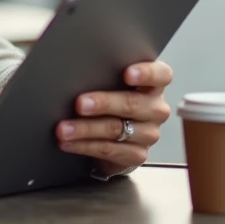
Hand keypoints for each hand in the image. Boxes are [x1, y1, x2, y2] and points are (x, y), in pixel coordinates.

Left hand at [55, 60, 172, 177]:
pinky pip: (108, 150)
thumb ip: (106, 73)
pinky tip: (69, 143)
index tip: (127, 74)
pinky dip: (84, 145)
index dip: (146, 73)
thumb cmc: (112, 98)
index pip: (161, 75)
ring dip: (85, 129)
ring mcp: (149, 133)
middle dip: (103, 103)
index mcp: (154, 85)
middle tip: (80, 104)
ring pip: (116, 129)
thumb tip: (75, 68)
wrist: (116, 135)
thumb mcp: (112, 82)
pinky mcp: (137, 155)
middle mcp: (155, 109)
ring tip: (63, 129)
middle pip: (132, 104)